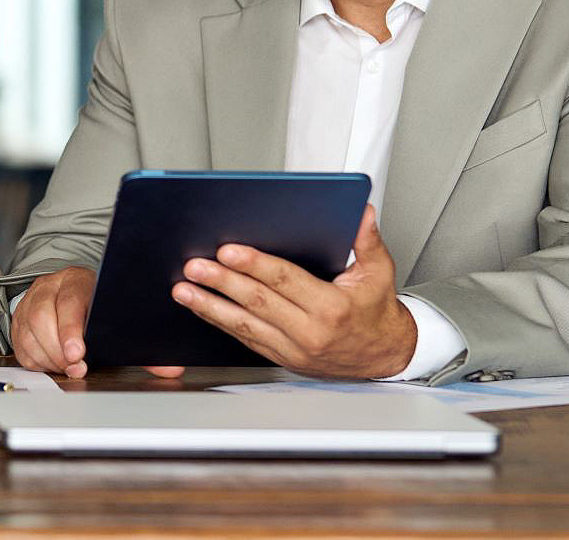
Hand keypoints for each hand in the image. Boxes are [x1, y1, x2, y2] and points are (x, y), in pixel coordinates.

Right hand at [10, 267, 185, 379]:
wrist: (67, 291)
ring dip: (49, 358)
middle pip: (43, 317)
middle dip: (59, 350)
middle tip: (76, 369)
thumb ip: (141, 343)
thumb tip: (171, 369)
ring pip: (29, 333)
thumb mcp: (117, 317)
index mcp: (75, 280)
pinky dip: (38, 362)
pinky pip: (21, 347)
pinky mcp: (18, 322)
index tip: (79, 354)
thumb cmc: (96, 308)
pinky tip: (54, 365)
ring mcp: (29, 303)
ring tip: (69, 369)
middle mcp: (48, 287)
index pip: (69, 302)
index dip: (71, 330)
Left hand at [170, 206, 418, 378]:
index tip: (228, 251)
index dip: (254, 265)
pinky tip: (203, 309)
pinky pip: (246, 339)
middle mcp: (310, 332)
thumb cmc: (377, 314)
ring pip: (244, 325)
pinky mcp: (283, 358)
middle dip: (222, 282)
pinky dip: (221, 323)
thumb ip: (366, 240)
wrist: (384, 357)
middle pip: (257, 302)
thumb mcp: (379, 273)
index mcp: (331, 307)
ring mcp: (293, 349)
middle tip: (195, 266)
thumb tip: (360, 211)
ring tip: (185, 290)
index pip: (285, 281)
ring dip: (210, 306)